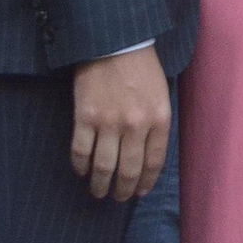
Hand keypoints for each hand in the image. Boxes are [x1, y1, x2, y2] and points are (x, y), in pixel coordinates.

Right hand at [70, 45, 170, 199]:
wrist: (117, 43)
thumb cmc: (143, 67)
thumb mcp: (162, 94)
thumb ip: (156, 123)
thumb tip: (148, 154)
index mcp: (159, 118)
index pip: (154, 162)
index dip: (146, 181)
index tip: (140, 192)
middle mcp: (135, 125)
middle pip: (128, 170)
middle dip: (123, 190)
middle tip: (119, 198)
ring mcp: (109, 123)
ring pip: (103, 167)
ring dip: (100, 185)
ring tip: (99, 193)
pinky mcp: (85, 118)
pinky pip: (81, 152)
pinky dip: (80, 167)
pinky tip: (82, 172)